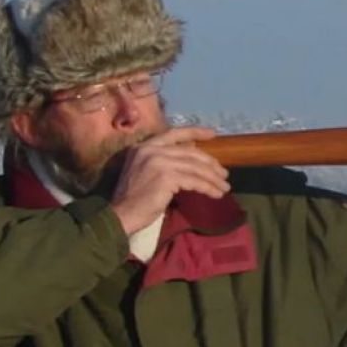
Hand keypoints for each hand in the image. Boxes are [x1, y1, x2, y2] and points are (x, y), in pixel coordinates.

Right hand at [109, 126, 230, 233]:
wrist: (121, 214)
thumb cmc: (134, 198)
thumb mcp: (147, 171)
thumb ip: (164, 160)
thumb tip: (192, 156)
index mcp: (144, 146)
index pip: (174, 133)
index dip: (195, 132)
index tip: (212, 134)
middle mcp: (151, 150)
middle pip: (190, 152)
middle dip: (211, 163)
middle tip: (224, 174)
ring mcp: (159, 161)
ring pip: (196, 168)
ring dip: (213, 179)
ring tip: (225, 188)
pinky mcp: (167, 176)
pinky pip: (195, 181)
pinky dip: (208, 188)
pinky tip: (216, 194)